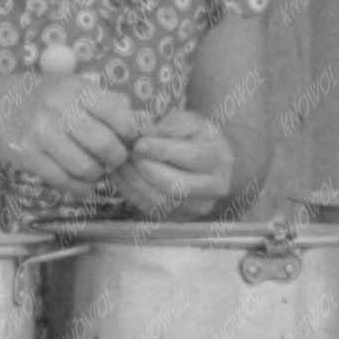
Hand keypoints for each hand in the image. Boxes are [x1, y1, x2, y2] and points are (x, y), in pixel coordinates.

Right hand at [0, 70, 143, 191]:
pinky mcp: (29, 156)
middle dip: (116, 159)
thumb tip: (144, 123)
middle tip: (112, 160)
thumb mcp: (75, 87)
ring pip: (87, 168)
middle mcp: (60, 109)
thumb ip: (109, 102)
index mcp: (77, 89)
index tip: (126, 139)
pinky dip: (81, 188)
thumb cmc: (44, 97)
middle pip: (106, 146)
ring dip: (97, 175)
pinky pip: (65, 181)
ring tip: (95, 170)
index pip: (119, 117)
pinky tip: (82, 183)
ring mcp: (42, 134)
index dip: (130, 134)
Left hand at [118, 107, 237, 218]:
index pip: (191, 157)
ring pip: (161, 201)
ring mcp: (198, 207)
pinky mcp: (180, 218)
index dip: (162, 151)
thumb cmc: (194, 135)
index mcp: (219, 159)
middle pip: (176, 186)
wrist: (206, 160)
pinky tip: (121, 177)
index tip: (138, 144)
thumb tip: (141, 142)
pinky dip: (132, 193)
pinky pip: (151, 208)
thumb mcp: (185, 121)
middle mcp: (214, 188)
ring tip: (120, 164)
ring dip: (135, 183)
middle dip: (146, 170)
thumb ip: (166, 128)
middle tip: (126, 154)